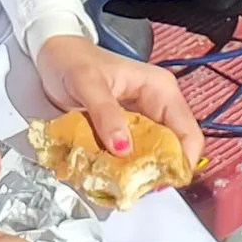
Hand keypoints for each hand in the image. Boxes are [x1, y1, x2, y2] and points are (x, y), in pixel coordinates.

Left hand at [34, 33, 202, 168]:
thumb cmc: (71, 61)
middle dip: (159, 171)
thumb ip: (105, 113)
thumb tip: (124, 149)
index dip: (181, 162)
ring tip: (121, 183)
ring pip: (154, 155)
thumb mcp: (87, 82)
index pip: (189, 133)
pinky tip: (112, 173)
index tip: (160, 183)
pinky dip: (126, 166)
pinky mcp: (127, 130)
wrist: (53, 54)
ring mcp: (144, 119)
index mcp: (161, 90)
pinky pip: (135, 154)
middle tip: (136, 187)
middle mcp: (158, 105)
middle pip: (174, 149)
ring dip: (140, 171)